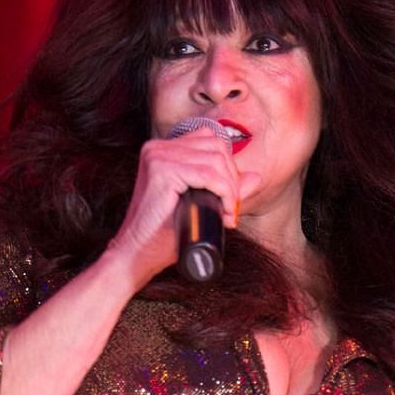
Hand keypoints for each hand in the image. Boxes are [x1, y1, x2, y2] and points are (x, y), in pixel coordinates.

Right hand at [101, 125, 261, 282]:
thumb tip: (256, 176)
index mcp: (164, 149)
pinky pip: (209, 174)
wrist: (138, 254)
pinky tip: (223, 212)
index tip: (229, 200)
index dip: (229, 168)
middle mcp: (158, 147)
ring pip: (216, 159)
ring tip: (227, 214)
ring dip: (230, 188)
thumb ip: (226, 188)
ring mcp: (158, 156)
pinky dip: (224, 192)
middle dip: (233, 178)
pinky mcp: (162, 170)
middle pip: (217, 146)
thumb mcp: (202, 204)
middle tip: (230, 209)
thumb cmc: (165, 234)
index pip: (211, 140)